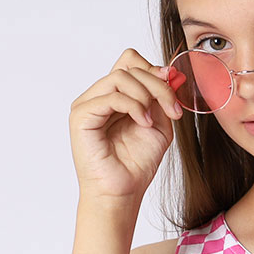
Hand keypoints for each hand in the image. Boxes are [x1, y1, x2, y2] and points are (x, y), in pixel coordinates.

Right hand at [68, 48, 183, 200]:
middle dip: (157, 86)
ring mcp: (88, 105)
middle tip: (172, 110)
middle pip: (129, 67)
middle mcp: (99, 96)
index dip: (153, 69)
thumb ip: (163, 98)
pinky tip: (143, 123)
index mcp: (116, 96)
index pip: (130, 62)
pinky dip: (133, 106)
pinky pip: (110, 96)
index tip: (173, 86)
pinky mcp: (81, 116)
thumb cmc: (136, 164)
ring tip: (151, 121)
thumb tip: (170, 72)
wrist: (123, 192)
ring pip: (120, 77)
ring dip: (146, 95)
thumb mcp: (160, 124)